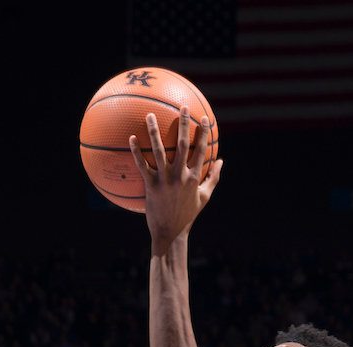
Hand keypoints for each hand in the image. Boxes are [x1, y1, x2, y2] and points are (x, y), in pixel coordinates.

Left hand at [129, 107, 222, 256]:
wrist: (170, 234)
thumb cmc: (187, 216)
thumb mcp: (204, 198)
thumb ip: (213, 178)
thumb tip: (221, 161)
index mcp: (194, 177)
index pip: (201, 150)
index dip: (203, 133)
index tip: (204, 118)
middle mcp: (180, 176)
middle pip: (182, 145)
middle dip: (183, 124)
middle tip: (182, 106)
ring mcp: (165, 180)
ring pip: (159, 151)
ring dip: (154, 131)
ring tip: (149, 114)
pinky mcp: (151, 186)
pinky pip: (142, 165)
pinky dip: (136, 152)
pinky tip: (131, 138)